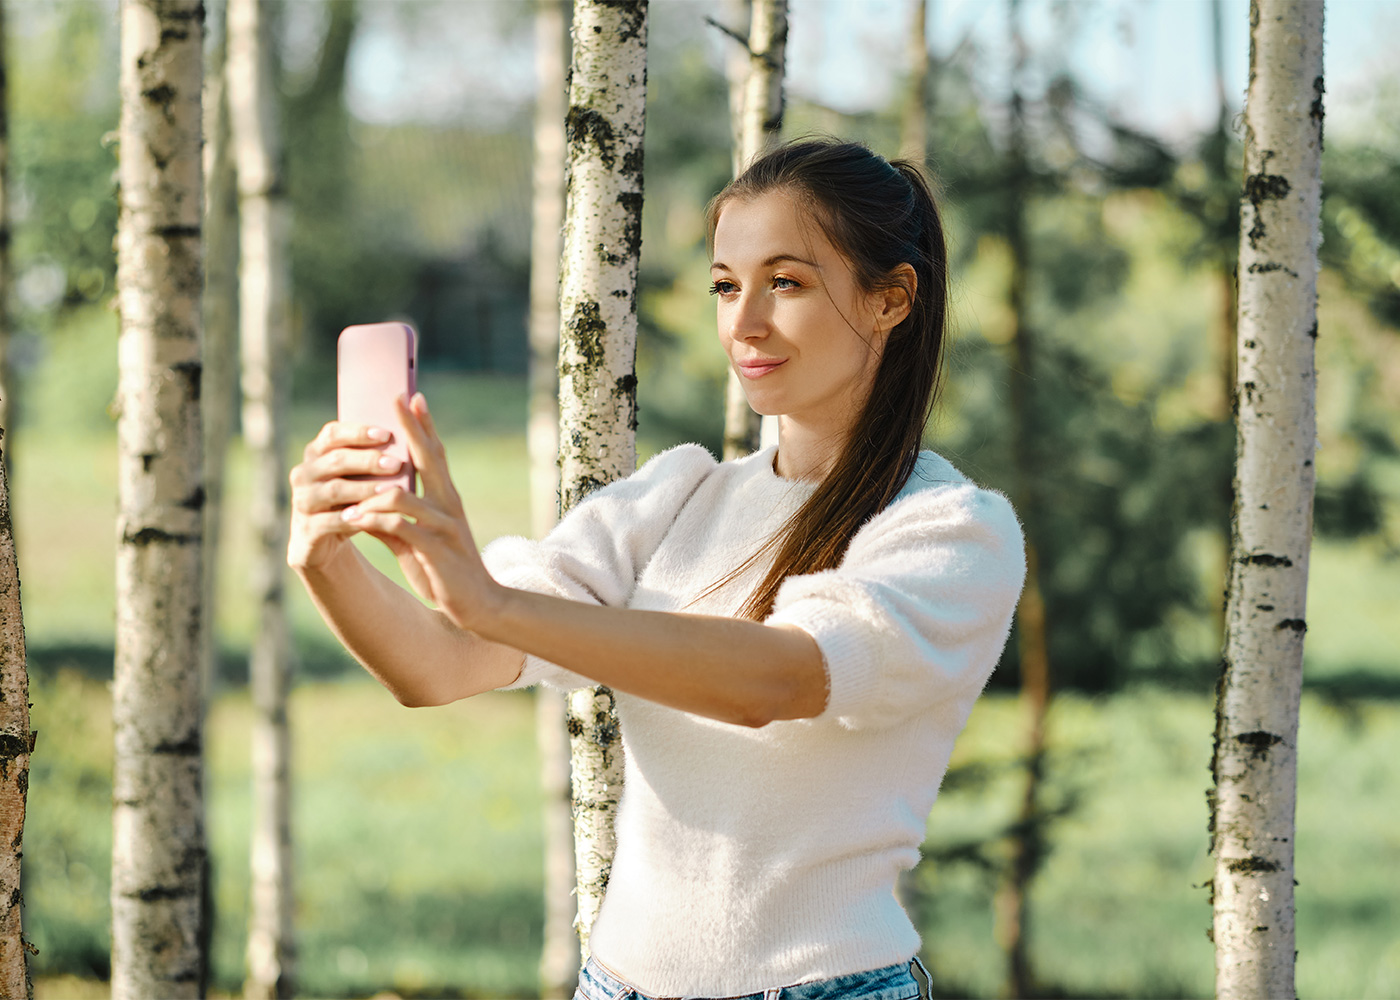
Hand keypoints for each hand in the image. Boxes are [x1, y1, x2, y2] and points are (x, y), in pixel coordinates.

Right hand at [288, 420, 401, 571]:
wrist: (326, 542)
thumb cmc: (349, 500)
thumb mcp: (356, 478)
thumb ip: (370, 460)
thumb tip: (406, 441)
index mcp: (315, 453)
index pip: (332, 434)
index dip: (358, 432)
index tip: (387, 434)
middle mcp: (304, 473)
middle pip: (336, 460)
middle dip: (368, 460)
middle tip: (396, 463)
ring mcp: (303, 500)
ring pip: (335, 490)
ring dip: (365, 488)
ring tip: (391, 489)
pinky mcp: (307, 528)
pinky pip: (332, 521)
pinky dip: (355, 517)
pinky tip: (374, 515)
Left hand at [336, 393, 501, 630]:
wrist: (479, 605)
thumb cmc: (446, 572)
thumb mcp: (416, 542)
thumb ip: (393, 520)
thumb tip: (364, 504)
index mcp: (447, 500)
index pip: (436, 454)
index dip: (424, 425)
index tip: (411, 395)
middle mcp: (448, 506)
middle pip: (430, 458)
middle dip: (411, 427)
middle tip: (397, 397)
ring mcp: (444, 527)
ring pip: (405, 495)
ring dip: (373, 490)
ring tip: (348, 488)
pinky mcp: (435, 550)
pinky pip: (401, 528)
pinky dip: (376, 520)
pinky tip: (355, 519)